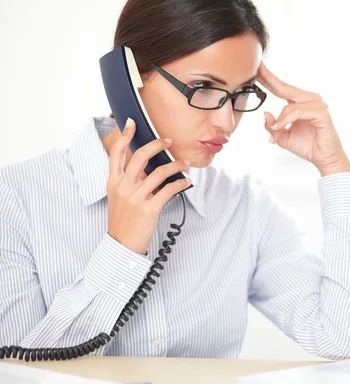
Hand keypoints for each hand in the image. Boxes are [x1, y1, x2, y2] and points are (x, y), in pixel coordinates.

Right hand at [106, 118, 191, 254]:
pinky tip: (187, 182)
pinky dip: (181, 183)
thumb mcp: (118, 198)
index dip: (123, 136)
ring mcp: (135, 197)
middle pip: (140, 156)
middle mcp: (123, 187)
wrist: (121, 246)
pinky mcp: (149, 208)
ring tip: (186, 163)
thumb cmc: (123, 222)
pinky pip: (169, 190)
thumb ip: (130, 182)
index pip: (116, 153)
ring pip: (159, 172)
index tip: (131, 123)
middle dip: (157, 144)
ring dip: (176, 165)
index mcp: (113, 182)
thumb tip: (148, 169)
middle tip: (169, 141)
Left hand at [258, 62, 349, 175]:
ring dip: (281, 119)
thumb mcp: (283, 137)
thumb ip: (273, 126)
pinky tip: (280, 128)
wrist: (324, 159)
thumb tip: (265, 113)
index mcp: (301, 102)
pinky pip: (298, 112)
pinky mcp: (322, 113)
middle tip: (257, 70)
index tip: (257, 69)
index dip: (269, 79)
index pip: (282, 88)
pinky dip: (287, 120)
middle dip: (270, 79)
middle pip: (286, 88)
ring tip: (276, 130)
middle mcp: (310, 100)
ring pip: (290, 105)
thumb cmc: (308, 146)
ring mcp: (317, 105)